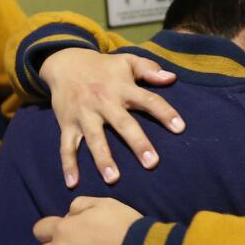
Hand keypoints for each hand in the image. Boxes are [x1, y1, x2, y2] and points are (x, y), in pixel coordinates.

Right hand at [40, 48, 181, 187]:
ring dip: (103, 159)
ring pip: (94, 139)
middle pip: (123, 124)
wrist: (65, 63)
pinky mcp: (67, 124)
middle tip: (151, 163)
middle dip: (137, 143)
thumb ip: (149, 69)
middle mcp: (104, 102)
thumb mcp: (126, 61)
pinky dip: (68, 165)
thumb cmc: (102, 67)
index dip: (164, 112)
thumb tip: (172, 78)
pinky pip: (66, 146)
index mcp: (122, 88)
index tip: (180, 128)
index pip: (148, 100)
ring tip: (113, 179)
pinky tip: (72, 183)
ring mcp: (84, 114)